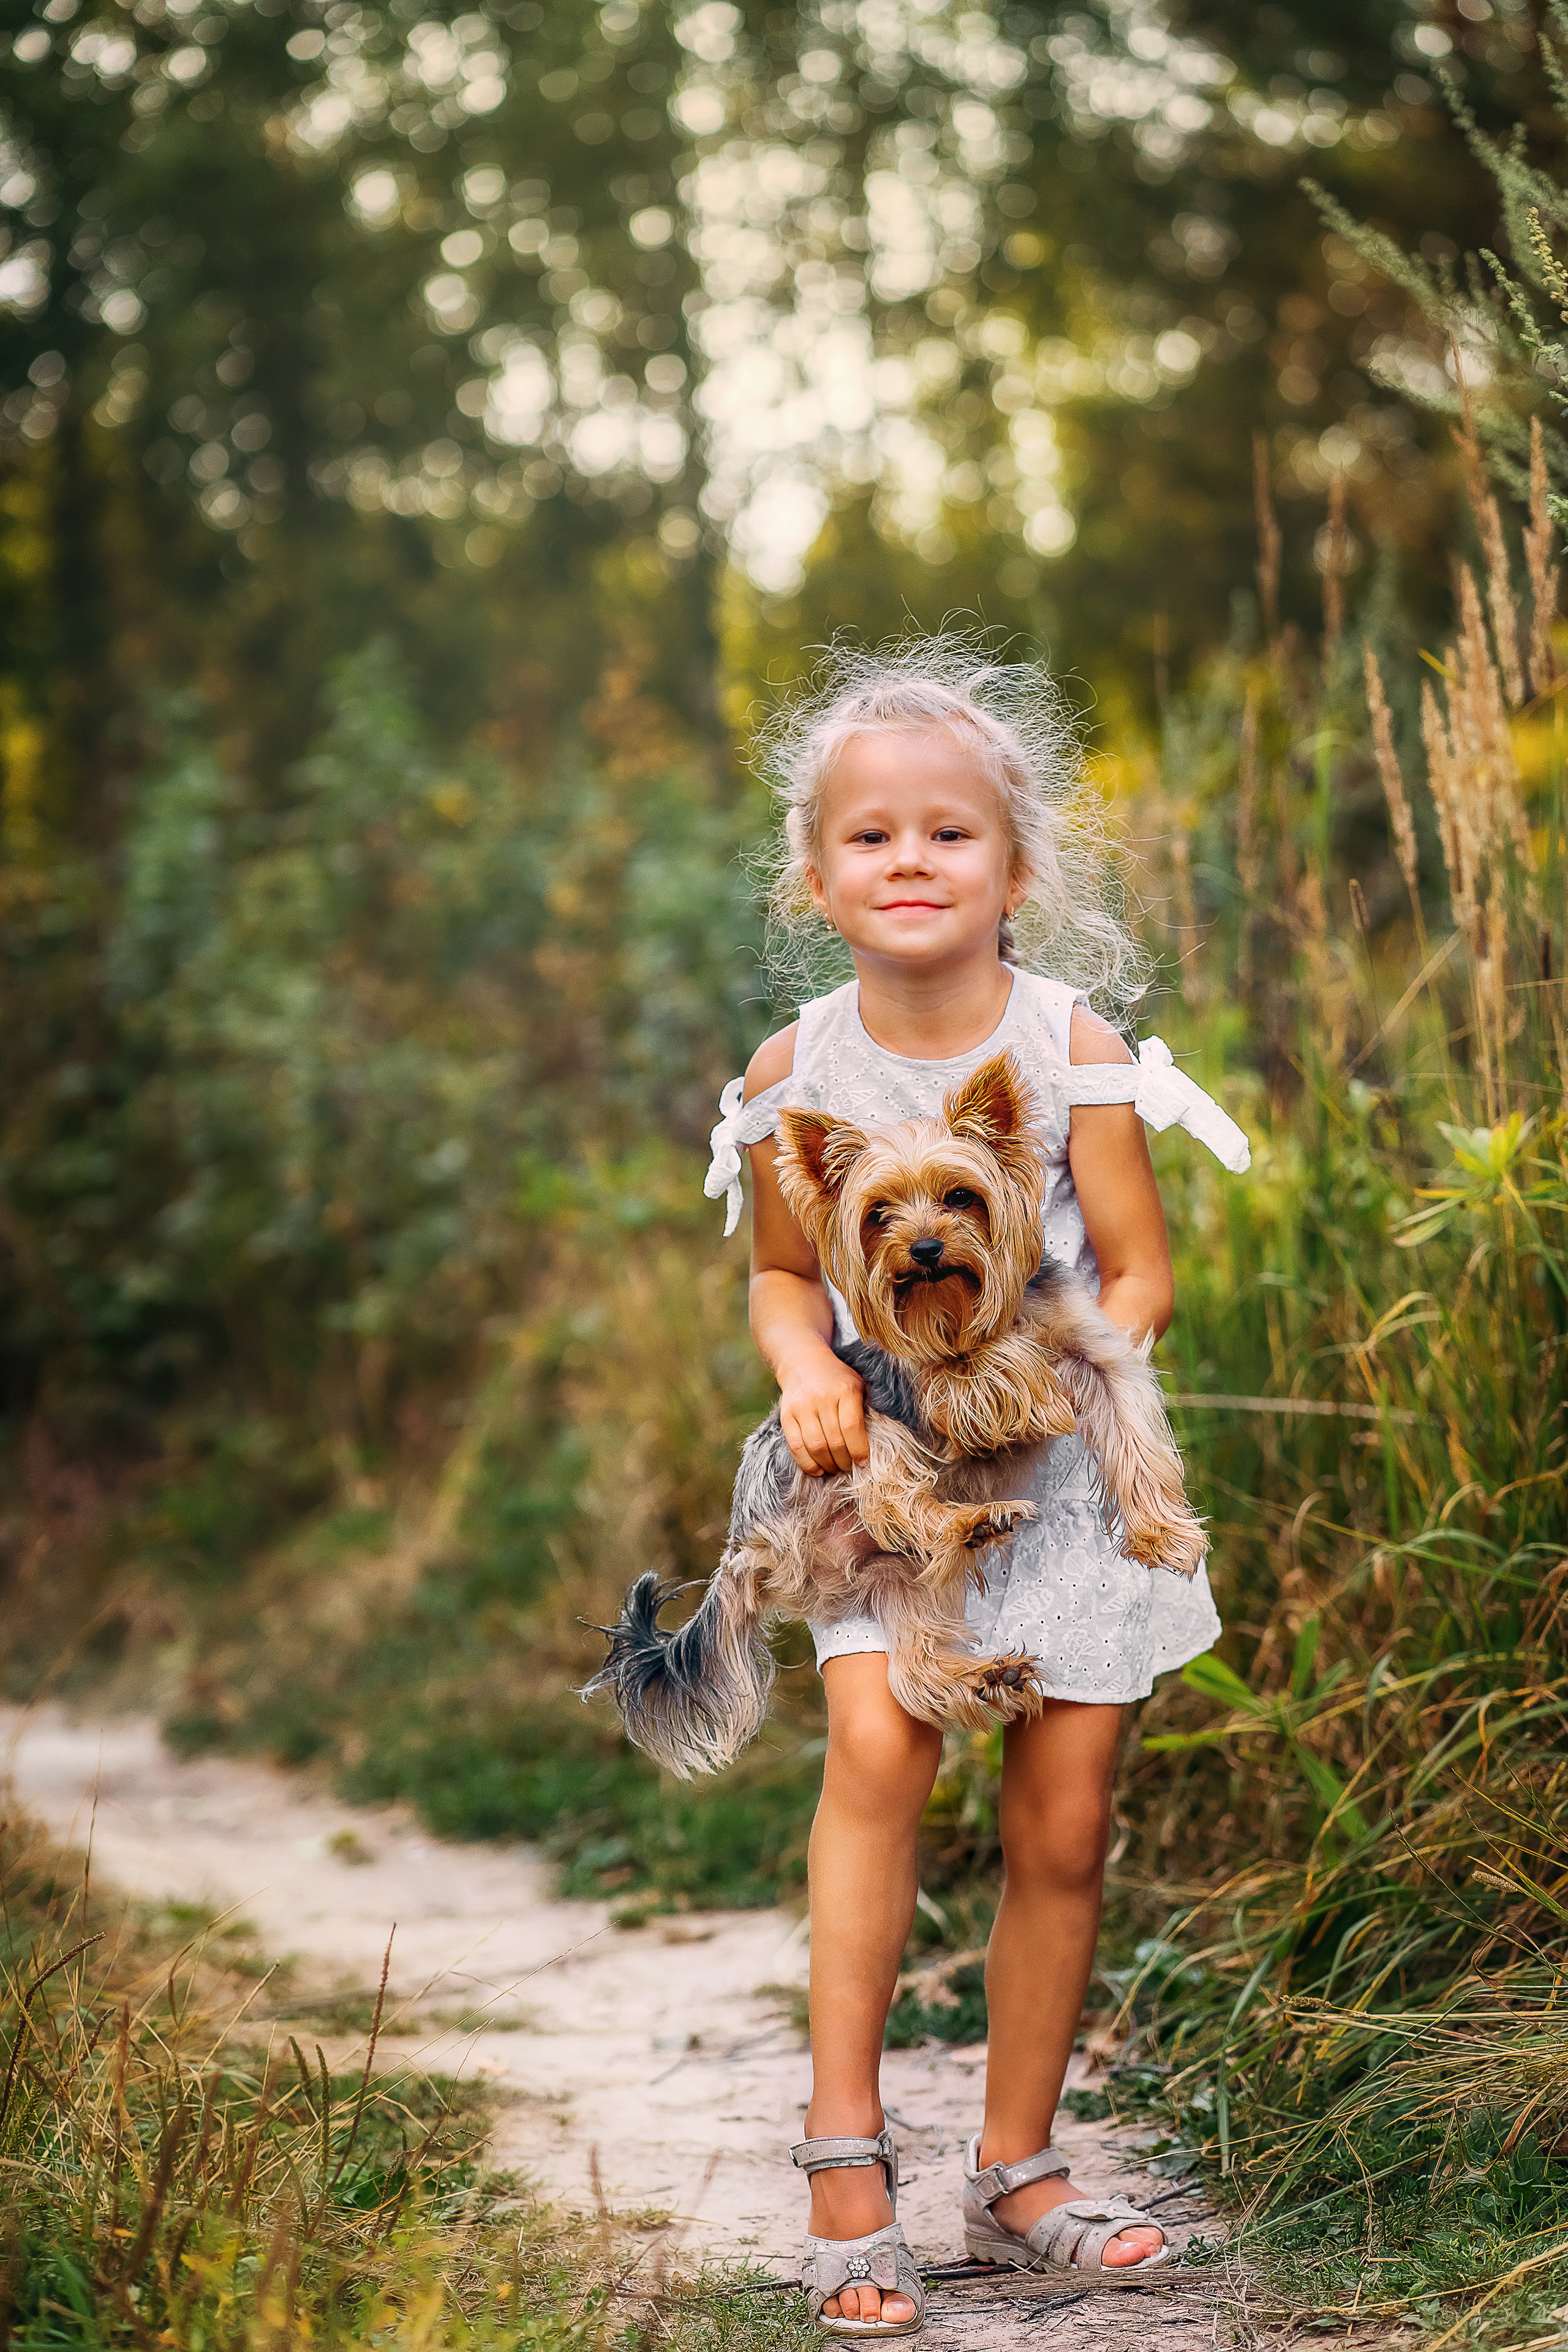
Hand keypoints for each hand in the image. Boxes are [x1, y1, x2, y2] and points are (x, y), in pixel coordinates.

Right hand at [777, 1348, 868, 1475]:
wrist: (804, 1363)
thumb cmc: (838, 1380)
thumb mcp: (857, 1386)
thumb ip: (865, 1410)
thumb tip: (874, 1446)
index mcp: (845, 1389)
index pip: (852, 1427)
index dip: (859, 1450)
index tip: (863, 1462)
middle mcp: (822, 1397)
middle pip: (835, 1441)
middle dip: (844, 1461)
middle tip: (849, 1467)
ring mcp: (802, 1407)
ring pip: (816, 1447)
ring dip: (828, 1465)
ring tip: (835, 1469)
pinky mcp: (786, 1416)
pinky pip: (796, 1447)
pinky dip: (807, 1464)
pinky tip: (818, 1469)